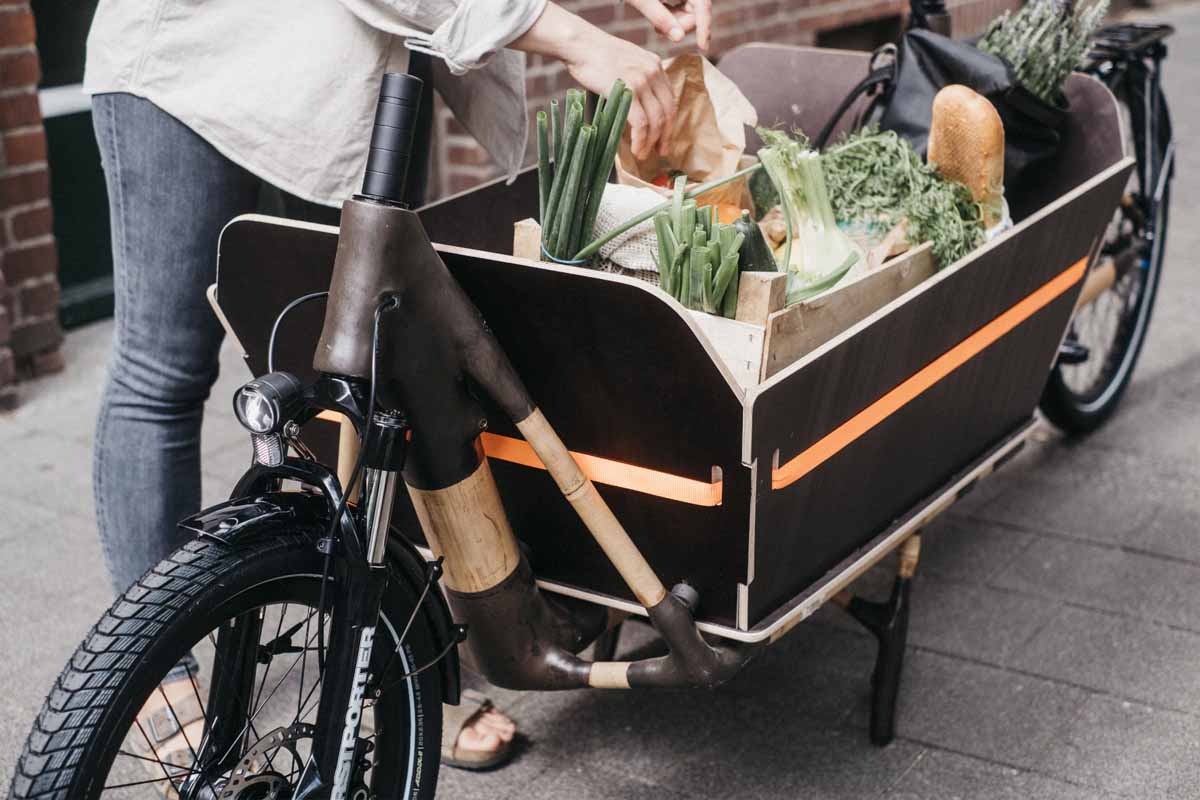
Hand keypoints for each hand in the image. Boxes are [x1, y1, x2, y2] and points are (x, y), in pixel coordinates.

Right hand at [561, 30, 674, 158]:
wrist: (580, 44)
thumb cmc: (595, 55)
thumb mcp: (626, 61)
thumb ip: (636, 78)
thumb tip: (636, 105)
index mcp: (655, 64)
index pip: (669, 98)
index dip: (668, 121)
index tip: (664, 136)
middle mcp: (653, 72)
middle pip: (667, 111)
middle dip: (665, 135)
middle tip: (660, 151)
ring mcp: (642, 81)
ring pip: (656, 120)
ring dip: (651, 142)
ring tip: (643, 153)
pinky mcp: (629, 91)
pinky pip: (641, 123)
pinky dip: (641, 140)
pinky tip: (636, 149)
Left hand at [625, 0, 712, 51]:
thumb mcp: (642, 0)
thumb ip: (660, 17)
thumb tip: (679, 39)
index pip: (703, 5)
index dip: (704, 27)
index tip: (703, 48)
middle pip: (698, 11)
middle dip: (682, 26)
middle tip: (659, 31)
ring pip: (691, 14)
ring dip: (676, 24)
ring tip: (657, 27)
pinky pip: (684, 11)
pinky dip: (674, 19)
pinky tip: (659, 21)